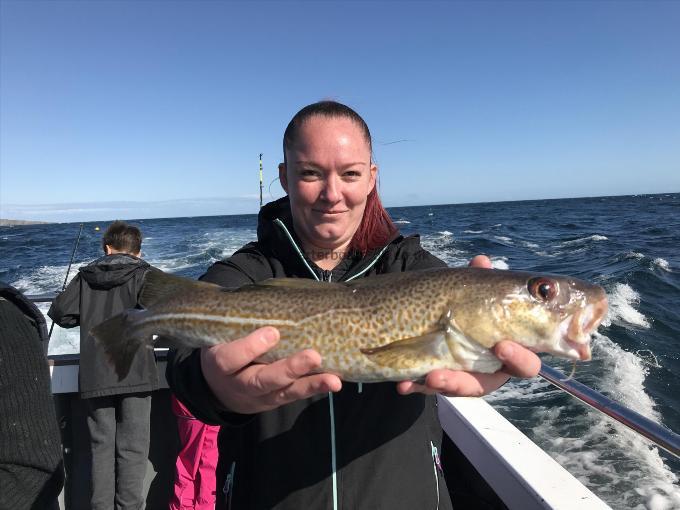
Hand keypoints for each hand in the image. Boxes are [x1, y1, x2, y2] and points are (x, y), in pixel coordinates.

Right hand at [200, 327, 341, 413]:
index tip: (273, 332)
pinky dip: (313, 388)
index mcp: (219, 363)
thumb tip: (272, 294)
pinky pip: (294, 396)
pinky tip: (333, 382)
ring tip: (332, 380)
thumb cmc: (225, 347)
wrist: (217, 387)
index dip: (250, 347)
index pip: (230, 358)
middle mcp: (238, 384)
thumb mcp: (222, 335)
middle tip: (313, 356)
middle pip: (262, 380)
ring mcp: (258, 397)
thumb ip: (240, 321)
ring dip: (309, 385)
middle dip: (289, 369)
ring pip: (283, 392)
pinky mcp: (274, 402)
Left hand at [396, 254, 541, 396]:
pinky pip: (431, 389)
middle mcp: (492, 370)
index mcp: (513, 350)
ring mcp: (466, 378)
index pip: (526, 362)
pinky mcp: (443, 382)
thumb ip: (481, 280)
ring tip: (428, 377)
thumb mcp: (475, 291)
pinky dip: (418, 386)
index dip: (519, 357)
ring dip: (444, 384)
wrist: (445, 313)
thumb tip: (481, 261)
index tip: (502, 346)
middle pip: (488, 384)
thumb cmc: (475, 305)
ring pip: (458, 389)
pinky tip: (404, 384)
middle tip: (449, 372)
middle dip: (468, 380)